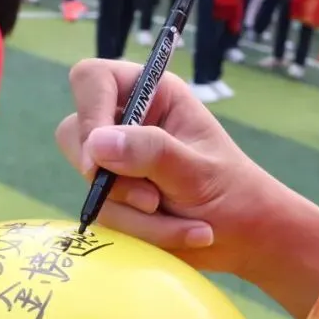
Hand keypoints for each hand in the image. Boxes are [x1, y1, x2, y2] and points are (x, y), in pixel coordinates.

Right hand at [55, 59, 295, 278]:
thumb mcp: (198, 171)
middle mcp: (127, 122)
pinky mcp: (112, 197)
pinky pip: (101, 215)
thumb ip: (152, 152)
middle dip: (110, 178)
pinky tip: (178, 233)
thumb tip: (98, 144)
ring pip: (90, 184)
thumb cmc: (233, 193)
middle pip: (74, 134)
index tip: (100, 160)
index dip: (89, 113)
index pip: (91, 80)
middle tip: (151, 200)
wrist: (244, 238)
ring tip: (185, 222)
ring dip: (135, 215)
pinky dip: (139, 232)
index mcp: (151, 94)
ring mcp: (115, 162)